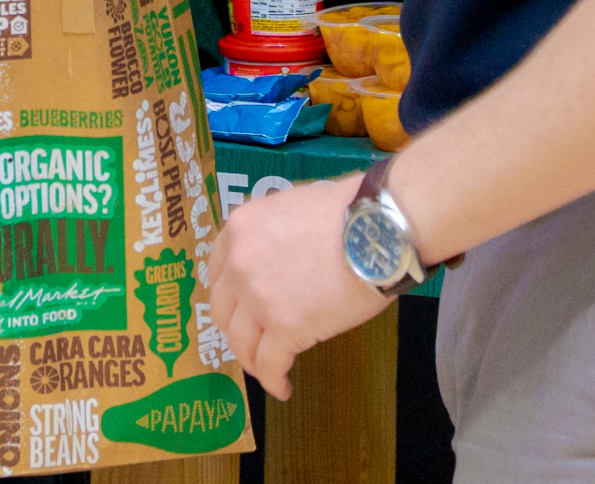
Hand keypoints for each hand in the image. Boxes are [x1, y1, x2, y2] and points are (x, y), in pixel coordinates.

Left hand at [205, 176, 386, 399]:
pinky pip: (269, 365)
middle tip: (254, 340)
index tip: (240, 310)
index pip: (218, 273)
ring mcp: (258, 297)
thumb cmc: (348, 212)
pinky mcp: (284, 327)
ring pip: (242, 343)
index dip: (229, 297)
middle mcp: (239, 264)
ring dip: (253, 360)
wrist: (377, 228)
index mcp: (239, 229)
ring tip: (268, 369)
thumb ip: (272, 234)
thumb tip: (279, 258)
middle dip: (238, 330)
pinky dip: (273, 381)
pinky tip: (283, 387)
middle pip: (223, 311)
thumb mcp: (292, 207)